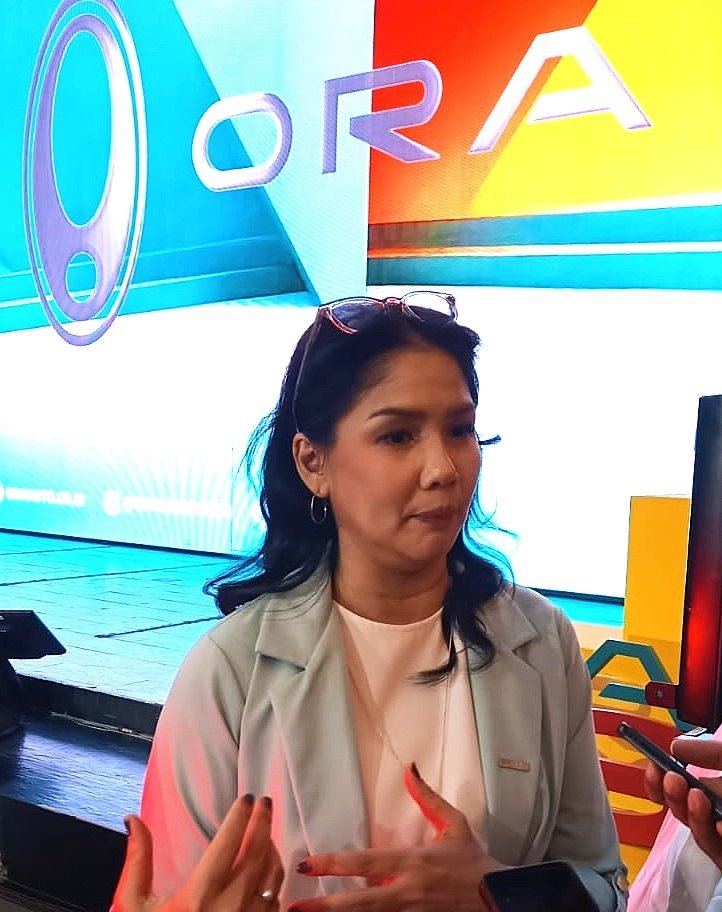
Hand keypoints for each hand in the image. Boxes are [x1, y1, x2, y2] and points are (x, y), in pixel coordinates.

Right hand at [112, 795, 283, 911]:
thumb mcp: (134, 905)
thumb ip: (138, 860)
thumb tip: (133, 820)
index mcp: (198, 894)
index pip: (228, 841)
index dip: (240, 816)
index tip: (246, 798)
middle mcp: (229, 905)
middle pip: (257, 851)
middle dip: (263, 821)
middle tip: (264, 802)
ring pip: (272, 874)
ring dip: (272, 847)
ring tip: (266, 830)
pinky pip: (276, 899)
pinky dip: (274, 877)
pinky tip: (267, 867)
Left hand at [289, 765, 506, 911]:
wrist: (504, 900)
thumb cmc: (475, 863)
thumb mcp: (454, 825)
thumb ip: (427, 798)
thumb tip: (409, 768)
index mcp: (413, 862)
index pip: (365, 862)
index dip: (334, 863)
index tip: (307, 864)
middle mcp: (408, 891)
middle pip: (360, 902)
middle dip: (325, 906)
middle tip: (294, 907)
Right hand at [644, 736, 721, 868]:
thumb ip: (709, 751)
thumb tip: (676, 744)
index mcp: (712, 792)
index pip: (676, 787)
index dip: (658, 779)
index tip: (652, 767)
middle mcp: (714, 815)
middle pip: (682, 810)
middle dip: (673, 795)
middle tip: (672, 778)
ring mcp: (720, 838)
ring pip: (699, 834)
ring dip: (694, 815)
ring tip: (698, 798)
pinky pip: (718, 853)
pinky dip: (715, 836)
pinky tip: (720, 824)